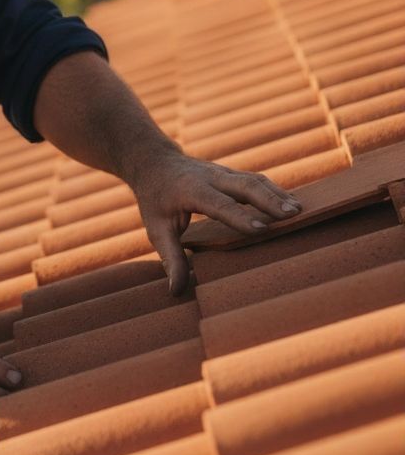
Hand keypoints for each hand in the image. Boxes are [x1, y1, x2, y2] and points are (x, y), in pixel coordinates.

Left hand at [130, 150, 302, 295]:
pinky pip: (255, 180)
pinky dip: (275, 190)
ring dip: (277, 193)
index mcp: (191, 191)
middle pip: (243, 185)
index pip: (218, 204)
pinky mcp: (231, 174)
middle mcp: (210, 178)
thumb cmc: (156, 199)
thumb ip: (170, 258)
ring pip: (254, 180)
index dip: (240, 217)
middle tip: (293, 214)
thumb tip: (176, 291)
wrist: (154, 163)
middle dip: (269, 199)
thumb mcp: (156, 228)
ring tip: (300, 210)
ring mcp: (222, 173)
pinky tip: (293, 203)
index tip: (262, 229)